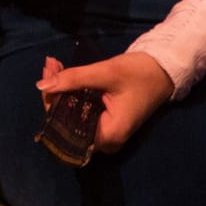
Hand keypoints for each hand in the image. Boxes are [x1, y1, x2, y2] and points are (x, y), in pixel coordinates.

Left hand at [37, 52, 172, 153]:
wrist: (164, 71)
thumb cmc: (140, 74)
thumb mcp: (106, 73)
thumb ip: (73, 79)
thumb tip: (41, 85)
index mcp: (107, 136)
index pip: (65, 125)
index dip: (51, 101)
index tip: (47, 75)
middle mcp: (104, 141)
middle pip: (66, 120)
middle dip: (55, 92)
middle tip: (50, 65)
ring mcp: (105, 133)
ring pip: (71, 114)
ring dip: (61, 89)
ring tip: (53, 64)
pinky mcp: (105, 123)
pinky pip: (80, 110)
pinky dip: (71, 92)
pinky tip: (63, 72)